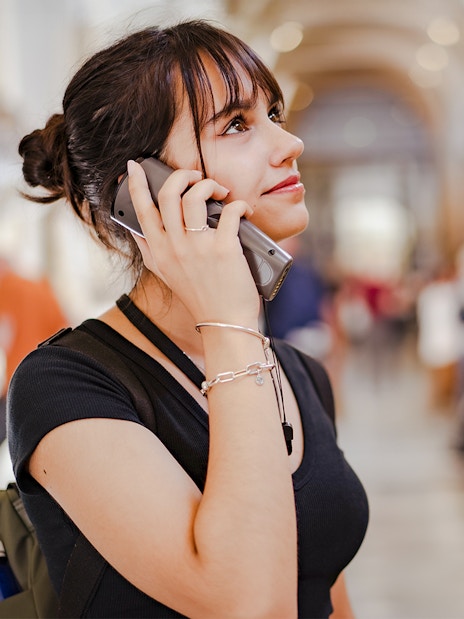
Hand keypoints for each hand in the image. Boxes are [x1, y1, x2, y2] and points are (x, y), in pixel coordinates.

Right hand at [126, 160, 259, 324]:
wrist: (224, 322)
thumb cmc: (199, 297)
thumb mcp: (165, 275)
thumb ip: (149, 251)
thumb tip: (136, 231)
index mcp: (159, 251)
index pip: (141, 210)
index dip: (136, 184)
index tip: (134, 166)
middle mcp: (175, 246)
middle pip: (168, 194)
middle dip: (183, 175)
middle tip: (197, 178)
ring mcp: (199, 247)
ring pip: (195, 196)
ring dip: (209, 185)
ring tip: (221, 192)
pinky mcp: (224, 249)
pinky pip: (229, 212)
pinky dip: (239, 205)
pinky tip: (243, 210)